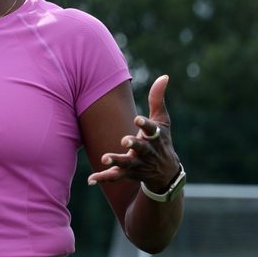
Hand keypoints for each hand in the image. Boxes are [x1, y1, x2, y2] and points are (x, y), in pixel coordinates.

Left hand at [88, 75, 181, 191]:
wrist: (167, 174)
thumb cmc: (161, 141)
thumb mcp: (162, 122)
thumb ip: (158, 99)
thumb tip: (164, 76)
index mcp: (155, 137)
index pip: (152, 130)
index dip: (145, 125)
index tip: (137, 119)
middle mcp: (147, 151)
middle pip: (141, 148)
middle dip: (134, 144)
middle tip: (125, 141)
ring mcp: (138, 164)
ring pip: (127, 164)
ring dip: (116, 161)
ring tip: (104, 158)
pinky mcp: (129, 174)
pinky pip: (115, 177)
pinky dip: (103, 178)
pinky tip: (90, 180)